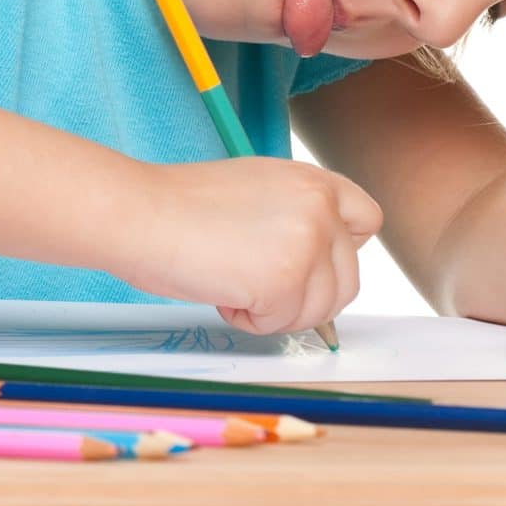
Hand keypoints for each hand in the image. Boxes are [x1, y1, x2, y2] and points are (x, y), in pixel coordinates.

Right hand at [126, 156, 383, 337]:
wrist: (139, 212)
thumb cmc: (176, 205)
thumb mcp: (254, 190)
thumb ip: (294, 215)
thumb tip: (312, 262)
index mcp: (312, 180)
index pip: (367, 222)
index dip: (338, 252)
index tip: (305, 263)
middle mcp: (319, 207)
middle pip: (347, 280)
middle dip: (304, 296)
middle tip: (256, 285)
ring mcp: (307, 244)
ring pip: (318, 310)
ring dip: (275, 311)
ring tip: (230, 283)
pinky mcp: (285, 281)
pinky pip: (280, 325)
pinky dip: (249, 321)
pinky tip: (220, 292)